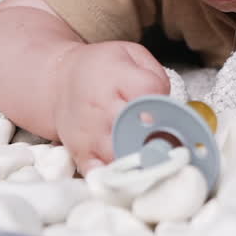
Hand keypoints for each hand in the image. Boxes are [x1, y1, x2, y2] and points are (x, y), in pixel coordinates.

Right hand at [51, 40, 170, 174]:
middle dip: (157, 138)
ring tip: (158, 164)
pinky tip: (134, 179)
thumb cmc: (103, 69)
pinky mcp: (80, 154)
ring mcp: (90, 134)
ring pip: (119, 156)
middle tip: (174, 146)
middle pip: (134, 128)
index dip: (165, 104)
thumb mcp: (132, 56)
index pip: (147, 91)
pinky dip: (117, 179)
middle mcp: (101, 108)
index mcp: (116, 77)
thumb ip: (156, 77)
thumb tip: (169, 107)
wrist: (59, 83)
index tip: (176, 115)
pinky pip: (99, 174)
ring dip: (141, 163)